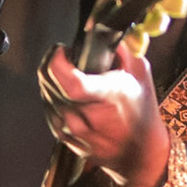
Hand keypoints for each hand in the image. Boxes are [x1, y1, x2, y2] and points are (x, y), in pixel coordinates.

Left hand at [37, 44, 169, 186]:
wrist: (139, 154)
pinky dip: (52, 96)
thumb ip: (120, 50)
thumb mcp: (140, 74)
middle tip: (64, 56)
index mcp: (107, 98)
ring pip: (45, 94)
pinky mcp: (63, 138)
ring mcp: (72, 130)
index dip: (58, 61)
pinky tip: (68, 94)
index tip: (63, 50)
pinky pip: (48, 108)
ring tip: (69, 75)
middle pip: (49, 83)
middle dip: (51, 62)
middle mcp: (85, 117)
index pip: (71, 83)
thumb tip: (100, 31)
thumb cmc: (142, 113)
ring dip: (50, 79)